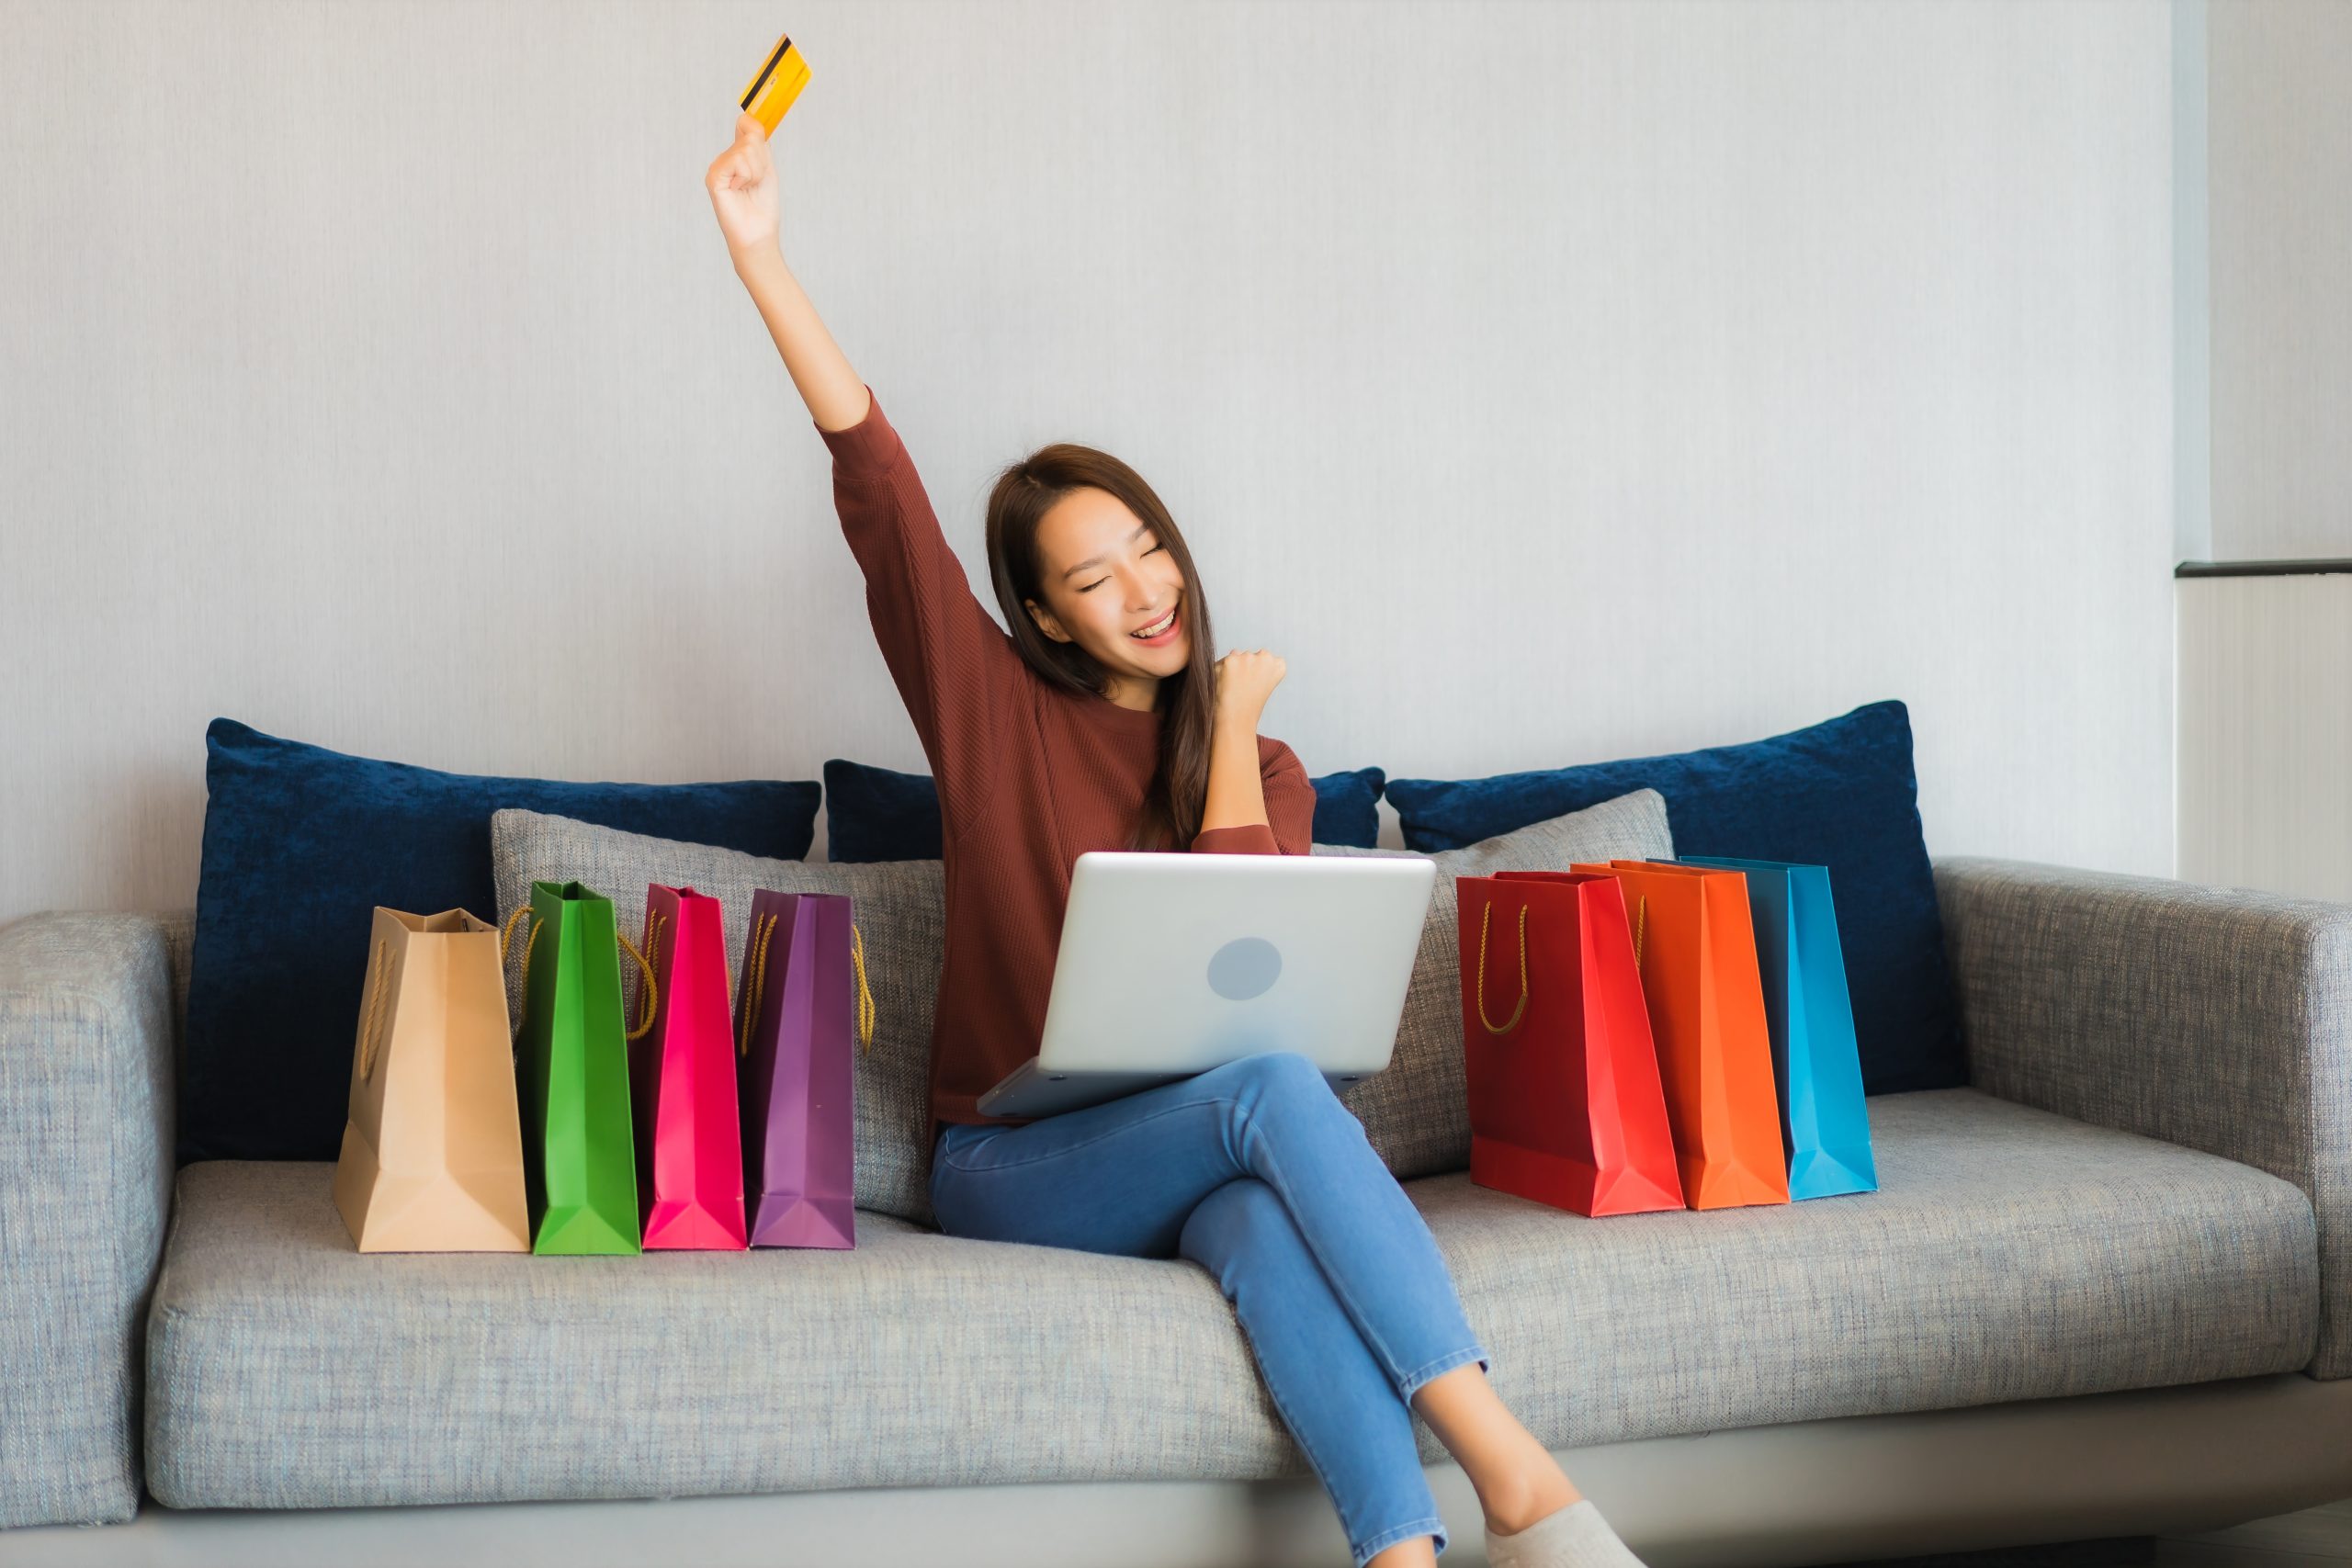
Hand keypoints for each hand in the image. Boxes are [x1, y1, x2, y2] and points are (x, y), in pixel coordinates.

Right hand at [706, 111, 781, 262]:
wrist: (758, 234)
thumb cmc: (763, 206)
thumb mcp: (767, 168)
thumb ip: (759, 143)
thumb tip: (748, 118)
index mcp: (737, 155)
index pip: (747, 124)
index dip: (758, 133)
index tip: (764, 154)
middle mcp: (724, 158)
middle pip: (751, 136)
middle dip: (763, 161)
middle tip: (757, 182)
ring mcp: (717, 167)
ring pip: (746, 149)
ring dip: (757, 171)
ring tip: (750, 188)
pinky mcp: (713, 178)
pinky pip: (737, 161)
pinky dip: (747, 176)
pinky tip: (740, 190)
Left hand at [1211, 648, 1285, 725]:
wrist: (1237, 721)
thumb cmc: (1249, 706)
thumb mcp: (1264, 685)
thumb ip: (1257, 666)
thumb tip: (1235, 651)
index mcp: (1278, 664)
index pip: (1266, 659)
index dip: (1257, 674)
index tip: (1256, 686)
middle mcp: (1265, 657)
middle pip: (1249, 656)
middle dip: (1244, 669)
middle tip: (1243, 689)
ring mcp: (1247, 658)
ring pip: (1234, 657)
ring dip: (1231, 669)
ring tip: (1234, 690)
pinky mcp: (1230, 661)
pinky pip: (1219, 663)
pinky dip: (1218, 673)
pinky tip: (1224, 687)